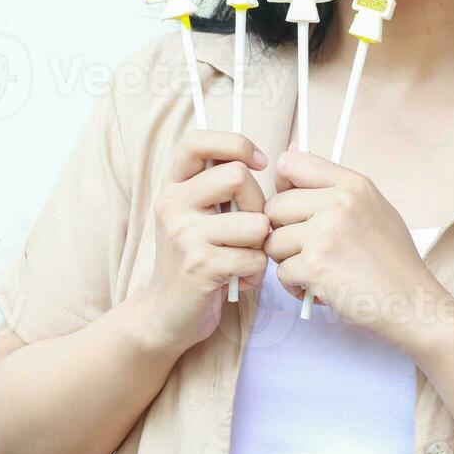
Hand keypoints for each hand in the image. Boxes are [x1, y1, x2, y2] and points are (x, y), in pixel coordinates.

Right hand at [145, 131, 270, 352]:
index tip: (259, 163)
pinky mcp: (201, 265)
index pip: (197, 141)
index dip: (235, 144)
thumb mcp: (198, 213)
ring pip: (256, 222)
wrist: (167, 312)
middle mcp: (173, 204)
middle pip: (238, 176)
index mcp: (173, 185)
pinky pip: (255, 258)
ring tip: (243, 256)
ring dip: (261, 244)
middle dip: (258, 203)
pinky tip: (238, 278)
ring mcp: (184, 234)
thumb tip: (287, 151)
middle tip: (250, 228)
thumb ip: (222, 184)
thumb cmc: (197, 256)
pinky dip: (256, 272)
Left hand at [263, 149, 449, 352]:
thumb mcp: (374, 209)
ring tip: (319, 272)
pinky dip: (296, 287)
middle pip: (273, 206)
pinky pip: (281, 273)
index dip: (282, 187)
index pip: (289, 163)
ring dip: (288, 262)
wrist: (414, 304)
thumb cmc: (394, 263)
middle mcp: (339, 202)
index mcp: (353, 184)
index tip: (293, 208)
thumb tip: (290, 158)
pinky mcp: (316, 265)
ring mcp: (326, 233)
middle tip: (307, 250)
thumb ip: (335, 189)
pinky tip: (322, 290)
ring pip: (273, 241)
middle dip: (282, 232)